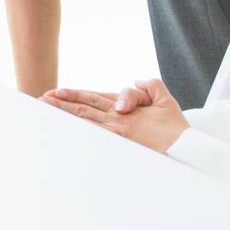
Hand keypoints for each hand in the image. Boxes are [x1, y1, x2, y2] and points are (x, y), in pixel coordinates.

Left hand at [41, 78, 189, 153]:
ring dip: (67, 117)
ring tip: (49, 112)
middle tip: (43, 99)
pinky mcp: (122, 147)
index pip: (94, 98)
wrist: (186, 149)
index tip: (57, 91)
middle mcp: (117, 120)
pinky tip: (69, 134)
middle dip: (62, 104)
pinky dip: (82, 135)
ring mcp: (118, 135)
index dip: (75, 94)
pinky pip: (97, 139)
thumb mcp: (164, 98)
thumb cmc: (175, 126)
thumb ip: (148, 85)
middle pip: (84, 109)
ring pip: (87, 123)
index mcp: (125, 108)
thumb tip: (135, 80)